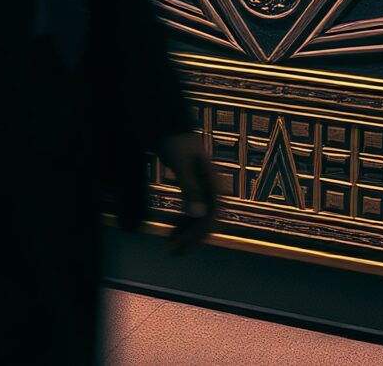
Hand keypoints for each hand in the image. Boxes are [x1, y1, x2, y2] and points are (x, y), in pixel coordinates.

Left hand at [158, 130, 216, 252]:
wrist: (173, 130)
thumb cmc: (178, 144)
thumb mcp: (182, 166)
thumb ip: (190, 189)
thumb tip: (198, 214)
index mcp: (212, 187)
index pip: (210, 219)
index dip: (196, 236)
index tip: (178, 247)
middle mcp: (211, 192)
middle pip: (206, 223)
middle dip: (191, 240)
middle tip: (172, 252)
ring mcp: (203, 192)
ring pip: (199, 221)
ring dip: (186, 234)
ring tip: (170, 246)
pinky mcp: (194, 191)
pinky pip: (192, 213)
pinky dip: (183, 224)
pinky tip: (172, 232)